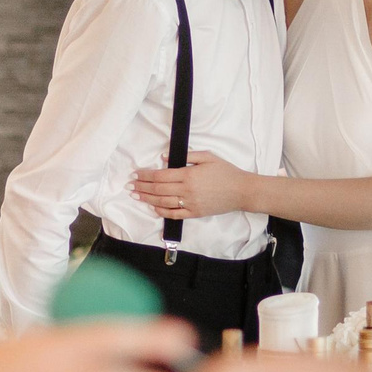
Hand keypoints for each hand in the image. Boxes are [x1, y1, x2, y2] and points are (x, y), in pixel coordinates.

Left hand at [131, 151, 254, 219]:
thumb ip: (187, 156)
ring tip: (136, 196)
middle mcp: (187, 190)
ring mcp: (191, 204)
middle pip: (158, 190)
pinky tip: (153, 208)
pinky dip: (162, 212)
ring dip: (147, 199)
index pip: (160, 176)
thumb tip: (165, 158)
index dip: (145, 175)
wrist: (241, 191)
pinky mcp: (195, 213)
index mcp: (189, 175)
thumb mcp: (208, 157)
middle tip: (130, 186)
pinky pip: (175, 214)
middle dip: (142, 187)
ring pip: (163, 203)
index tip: (136, 174)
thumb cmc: (226, 172)